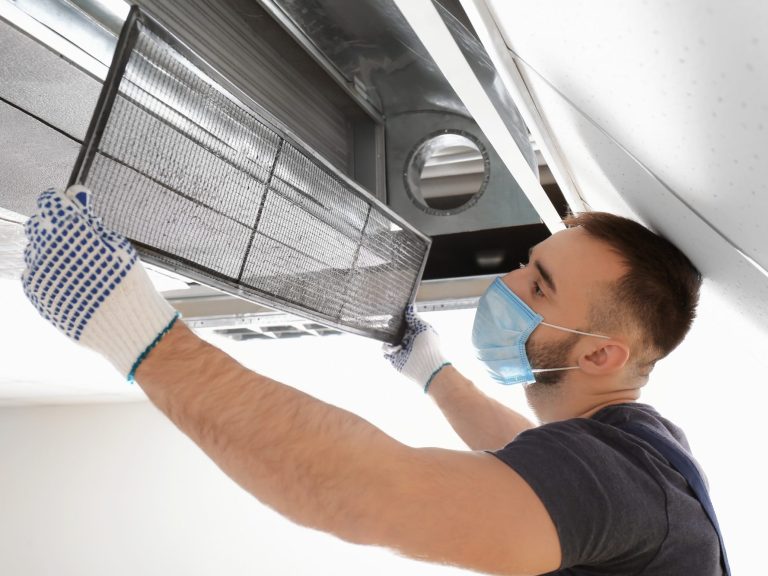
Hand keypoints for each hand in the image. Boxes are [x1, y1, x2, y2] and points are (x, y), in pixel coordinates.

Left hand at [22, 186, 178, 380]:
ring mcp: (38, 272)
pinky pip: (33, 273)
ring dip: (50, 251)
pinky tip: (71, 281)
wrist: (126, 325)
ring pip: (34, 249)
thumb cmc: (127, 282)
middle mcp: (47, 247)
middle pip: (39, 224)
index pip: (50, 201)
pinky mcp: (36, 293)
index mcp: (69, 229)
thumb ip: (89, 218)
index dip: (64, 203)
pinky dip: (48, 273)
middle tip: (78, 240)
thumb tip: (75, 193)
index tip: (76, 209)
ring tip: (78, 266)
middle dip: (55, 226)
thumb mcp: (116, 243)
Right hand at [382, 305, 450, 391]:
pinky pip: (385, 350)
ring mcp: (400, 349)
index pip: (404, 322)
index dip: (398, 317)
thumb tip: (410, 305)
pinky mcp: (394, 358)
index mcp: (415, 332)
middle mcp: (407, 340)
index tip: (392, 310)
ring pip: (388, 339)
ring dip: (389, 340)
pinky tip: (395, 350)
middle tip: (387, 324)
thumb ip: (414, 317)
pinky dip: (387, 349)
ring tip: (397, 344)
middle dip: (390, 327)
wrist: (427, 366)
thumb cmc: (429, 346)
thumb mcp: (423, 327)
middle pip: (394, 330)